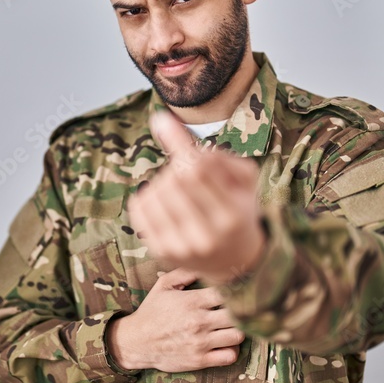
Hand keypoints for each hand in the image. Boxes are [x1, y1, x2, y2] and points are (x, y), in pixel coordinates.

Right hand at [106, 267, 245, 372]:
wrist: (137, 342)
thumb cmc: (152, 311)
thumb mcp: (163, 285)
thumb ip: (185, 271)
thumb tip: (205, 261)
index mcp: (192, 301)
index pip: (227, 292)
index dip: (236, 289)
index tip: (237, 289)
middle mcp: (199, 321)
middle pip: (237, 313)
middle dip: (242, 309)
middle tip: (241, 308)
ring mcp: (201, 342)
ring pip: (238, 335)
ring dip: (239, 329)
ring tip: (233, 325)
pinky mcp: (200, 360)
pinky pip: (230, 356)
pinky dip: (233, 349)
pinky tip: (226, 342)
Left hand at [126, 110, 266, 283]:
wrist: (235, 262)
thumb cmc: (239, 210)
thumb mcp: (243, 181)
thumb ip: (215, 154)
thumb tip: (163, 122)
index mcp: (232, 214)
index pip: (198, 169)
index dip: (178, 142)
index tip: (162, 120)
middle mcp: (207, 235)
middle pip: (175, 180)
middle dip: (177, 167)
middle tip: (184, 171)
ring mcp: (183, 247)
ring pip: (155, 194)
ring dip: (161, 182)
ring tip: (177, 190)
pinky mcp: (162, 252)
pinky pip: (139, 211)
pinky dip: (146, 196)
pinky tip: (161, 200)